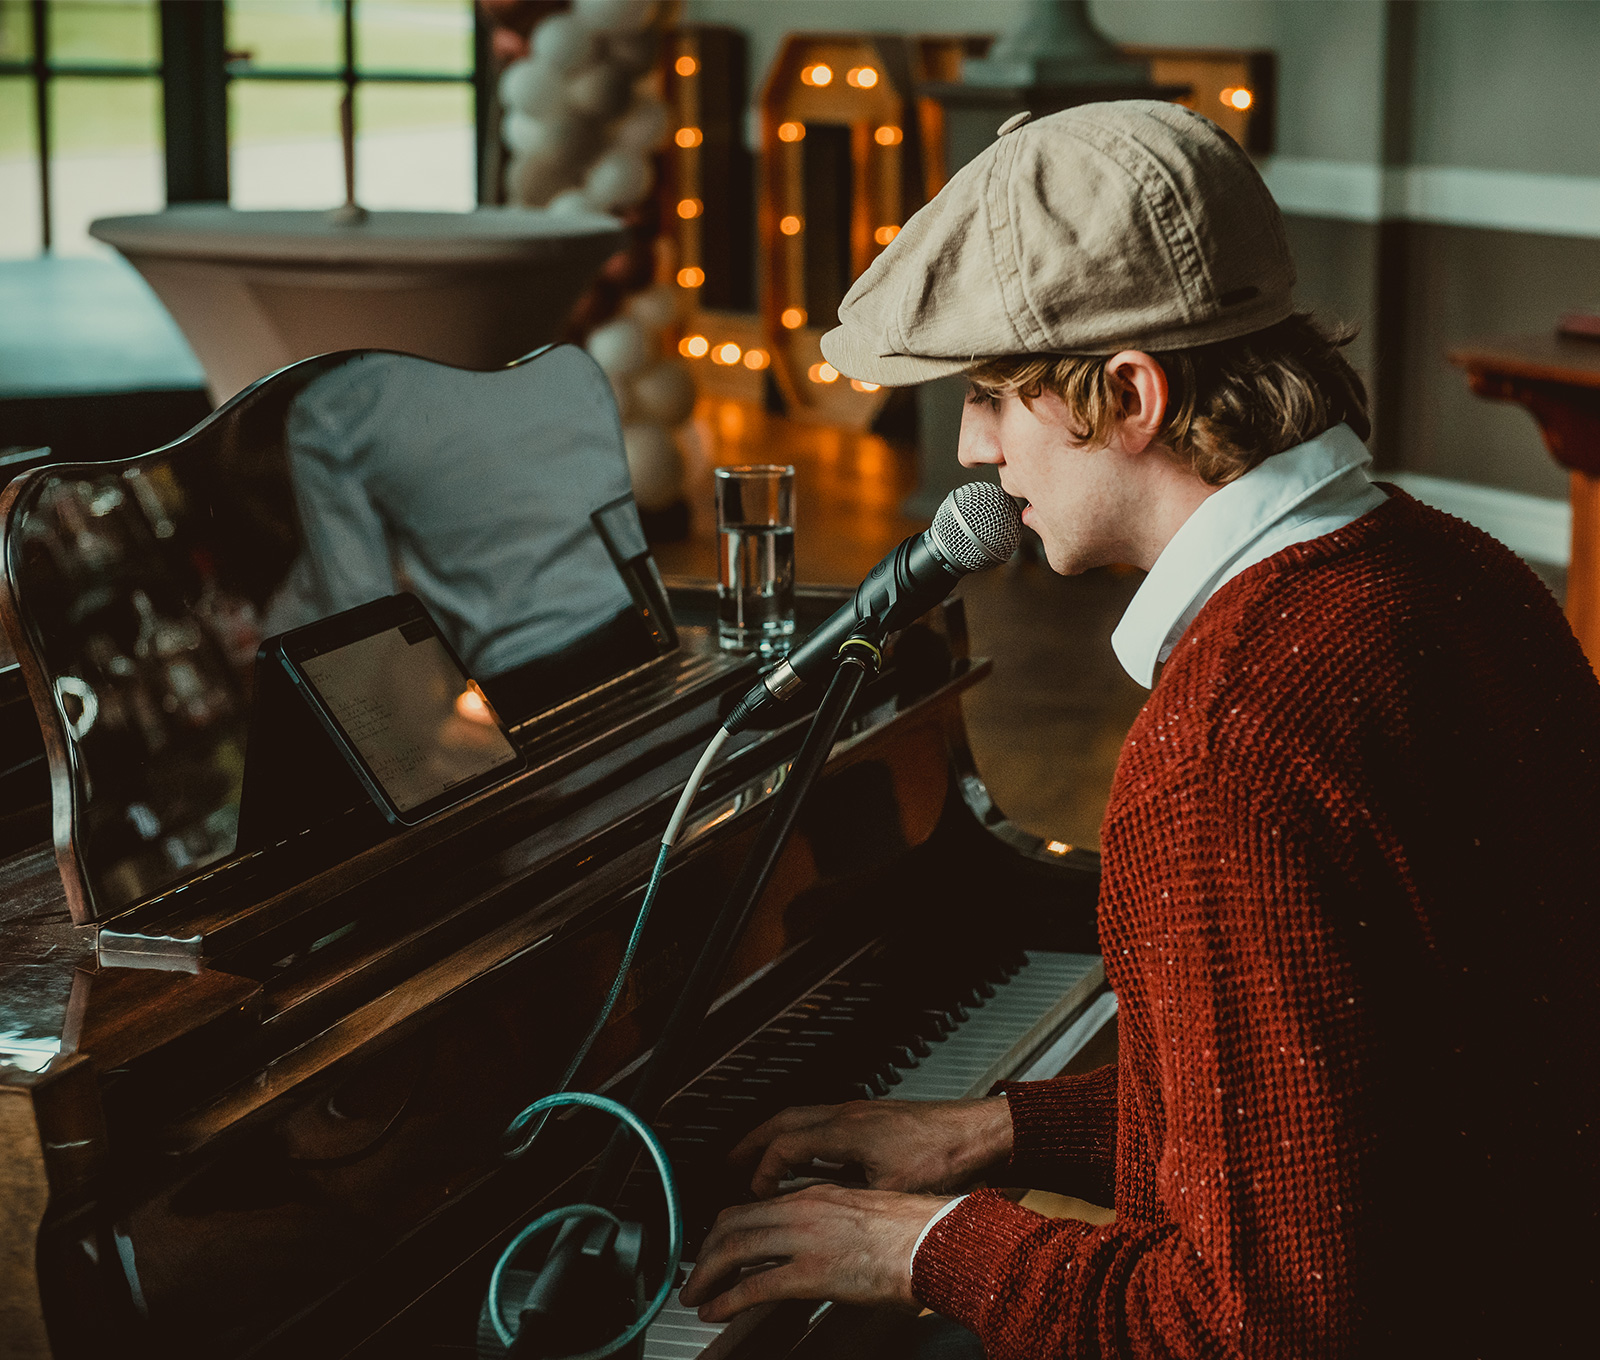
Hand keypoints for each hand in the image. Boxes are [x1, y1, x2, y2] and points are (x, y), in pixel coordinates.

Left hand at [679, 1185, 948, 1321]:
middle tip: (694, 1273)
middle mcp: (805, 1209)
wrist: (940, 1239)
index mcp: (818, 1194)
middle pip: (733, 1221)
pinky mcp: (814, 1272)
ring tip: (695, 1293)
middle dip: (705, 1248)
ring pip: (735, 1248)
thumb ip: (833, 1223)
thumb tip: (817, 1245)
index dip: (725, 1226)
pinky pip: (755, 1285)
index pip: (754, 1204)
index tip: (714, 1244)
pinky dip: (727, 1298)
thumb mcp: (863, 1214)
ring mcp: (807, 1239)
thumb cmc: (915, 1231)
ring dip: (707, 1273)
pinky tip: (716, 1310)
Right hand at [730, 1097, 1011, 1198]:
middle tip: (730, 1163)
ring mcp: (862, 1114)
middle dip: (753, 1143)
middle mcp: (848, 1115)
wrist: (982, 1133)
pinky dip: (806, 1140)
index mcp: (844, 1131)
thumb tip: (825, 1231)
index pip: (783, 1146)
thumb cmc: (946, 1156)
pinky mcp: (877, 1120)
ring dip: (778, 1139)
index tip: (753, 1193)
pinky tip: (812, 1162)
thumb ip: (852, 1207)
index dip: (762, 1172)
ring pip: (804, 1118)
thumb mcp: (891, 1192)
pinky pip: (825, 1124)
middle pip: (783, 1121)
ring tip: (762, 1161)